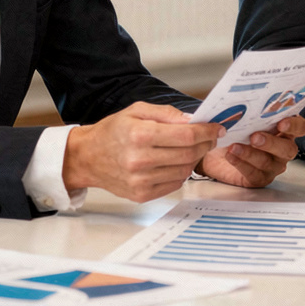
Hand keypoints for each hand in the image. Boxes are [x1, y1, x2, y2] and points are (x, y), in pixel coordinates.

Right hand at [61, 101, 220, 202]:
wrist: (87, 157)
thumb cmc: (112, 132)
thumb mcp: (137, 111)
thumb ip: (167, 113)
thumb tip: (194, 120)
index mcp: (140, 135)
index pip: (187, 135)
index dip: (207, 131)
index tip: (217, 128)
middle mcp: (140, 160)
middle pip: (189, 154)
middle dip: (205, 144)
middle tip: (209, 138)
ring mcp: (141, 180)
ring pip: (184, 170)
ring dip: (194, 158)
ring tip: (191, 148)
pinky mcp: (141, 194)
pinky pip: (174, 184)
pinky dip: (181, 172)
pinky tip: (175, 162)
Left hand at [194, 116, 304, 187]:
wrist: (216, 148)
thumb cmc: (235, 130)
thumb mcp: (242, 117)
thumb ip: (250, 110)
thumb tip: (244, 98)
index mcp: (284, 130)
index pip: (300, 127)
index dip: (294, 126)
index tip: (282, 122)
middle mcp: (282, 148)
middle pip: (287, 149)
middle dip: (271, 143)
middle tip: (255, 137)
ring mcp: (273, 165)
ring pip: (268, 162)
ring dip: (250, 153)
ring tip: (234, 146)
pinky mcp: (259, 178)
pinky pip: (253, 174)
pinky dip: (241, 164)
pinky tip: (231, 155)